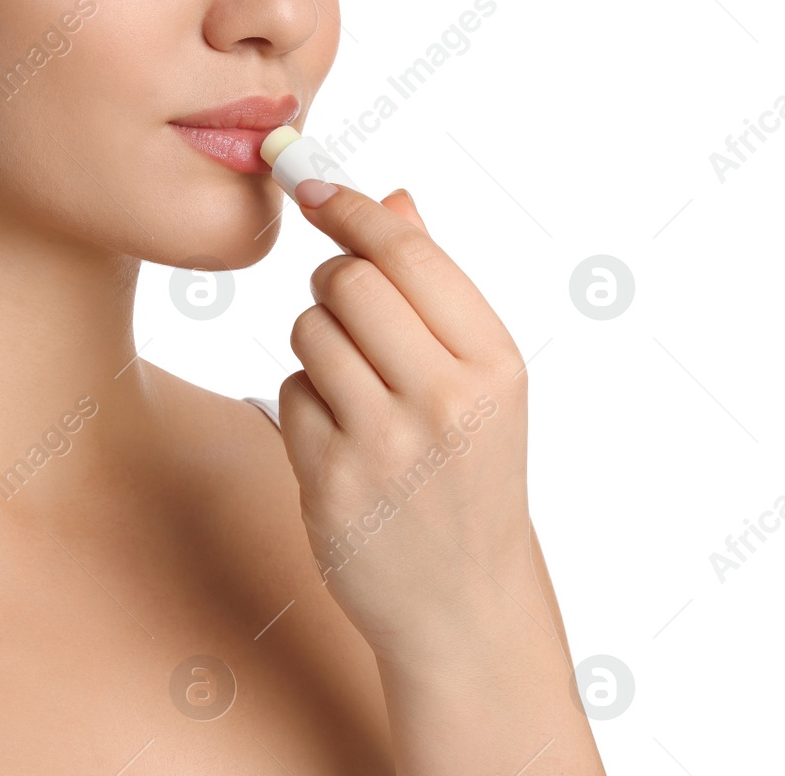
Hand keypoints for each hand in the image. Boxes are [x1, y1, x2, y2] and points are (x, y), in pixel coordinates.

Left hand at [276, 179, 543, 670]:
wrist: (463, 602)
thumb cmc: (469, 473)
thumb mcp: (480, 381)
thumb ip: (434, 288)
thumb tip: (392, 200)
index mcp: (494, 365)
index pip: (407, 255)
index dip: (349, 207)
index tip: (309, 182)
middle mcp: (447, 401)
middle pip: (347, 281)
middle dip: (332, 281)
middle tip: (346, 308)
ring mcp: (386, 444)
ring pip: (308, 331)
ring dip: (317, 343)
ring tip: (355, 387)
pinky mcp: (331, 480)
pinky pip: (290, 390)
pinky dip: (305, 400)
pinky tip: (341, 438)